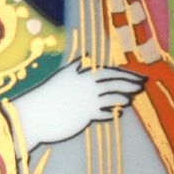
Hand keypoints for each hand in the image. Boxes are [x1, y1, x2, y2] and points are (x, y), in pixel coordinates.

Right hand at [12, 62, 145, 149]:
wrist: (32, 114)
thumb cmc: (45, 96)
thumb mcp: (61, 77)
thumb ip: (76, 69)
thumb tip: (87, 59)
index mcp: (80, 74)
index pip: (108, 71)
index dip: (124, 73)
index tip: (136, 75)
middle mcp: (86, 84)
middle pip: (114, 81)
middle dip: (130, 82)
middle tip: (142, 84)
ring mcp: (87, 99)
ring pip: (112, 95)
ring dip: (124, 96)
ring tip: (131, 98)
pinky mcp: (85, 113)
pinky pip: (104, 111)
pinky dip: (112, 111)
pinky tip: (118, 112)